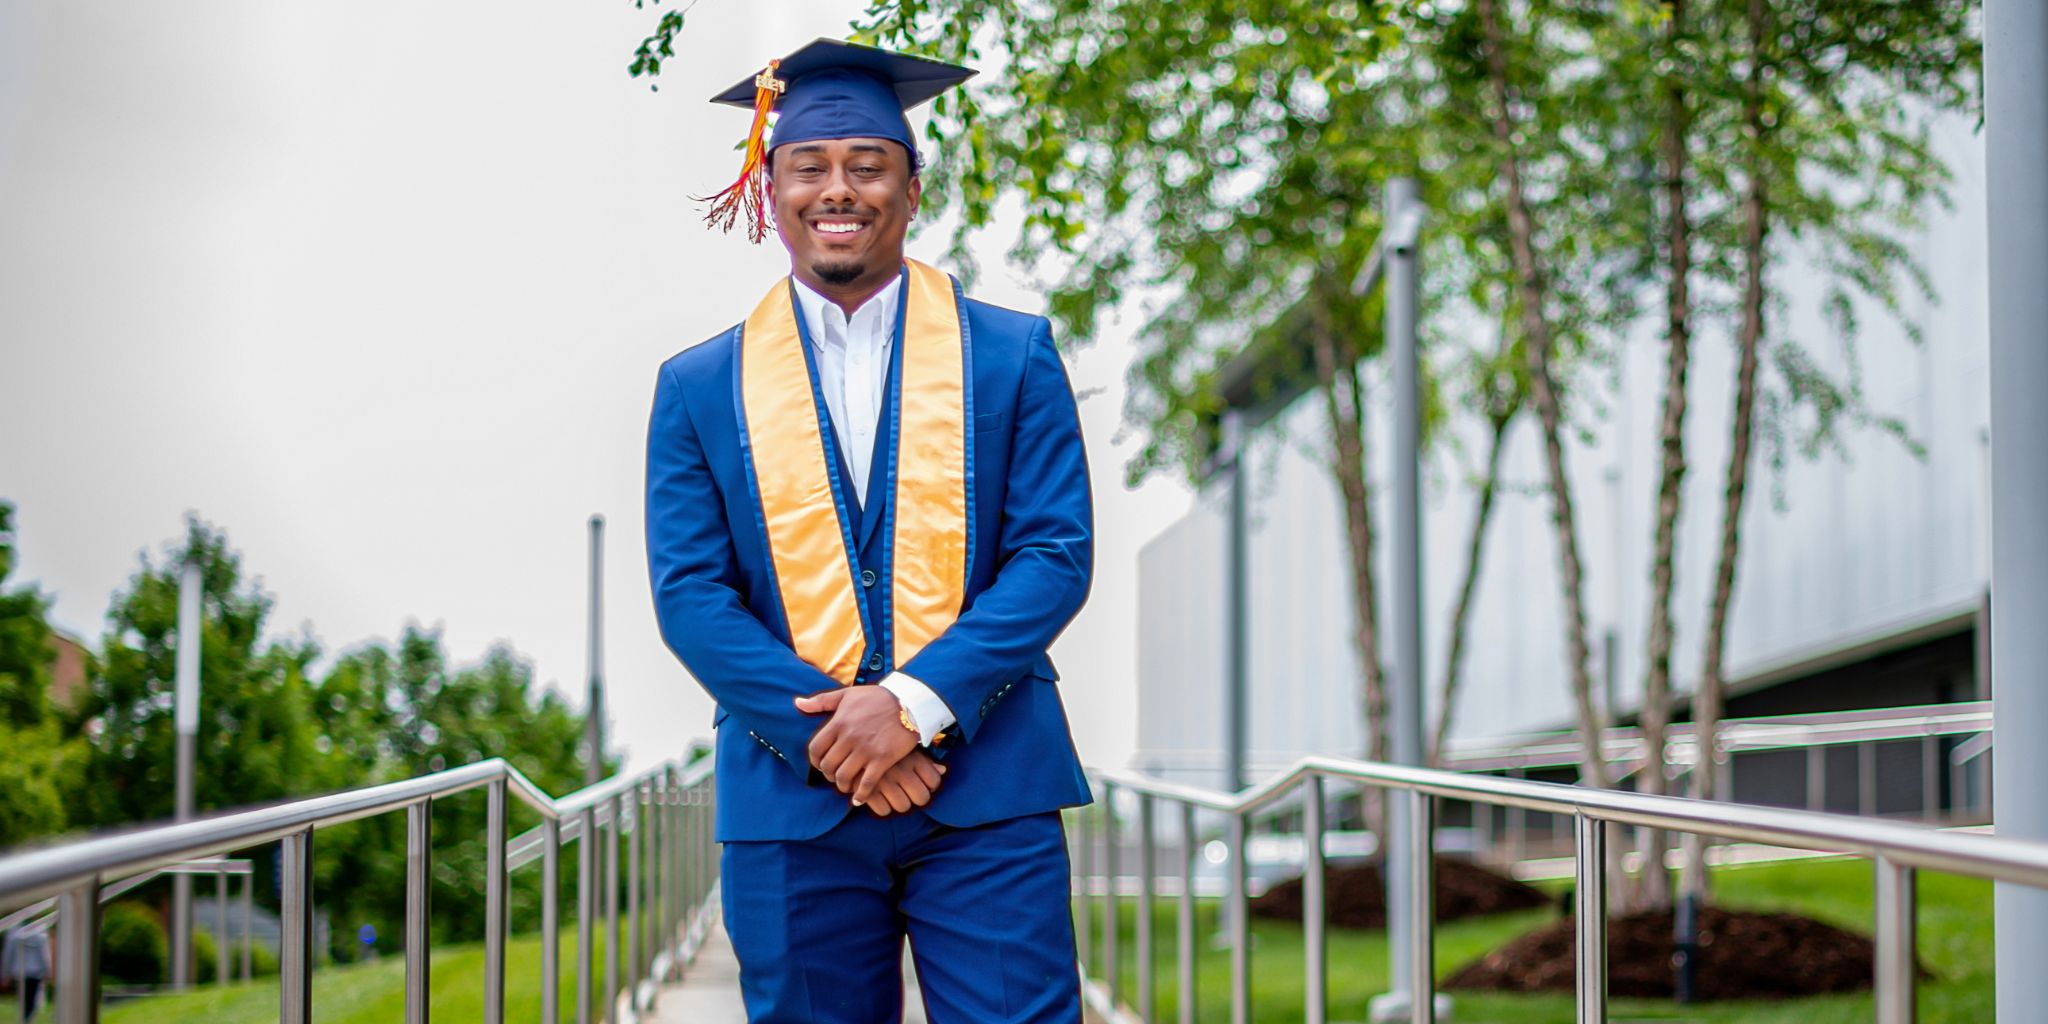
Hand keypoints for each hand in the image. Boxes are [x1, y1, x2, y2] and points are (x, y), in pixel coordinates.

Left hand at [795, 686, 921, 804]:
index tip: (821, 764)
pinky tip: (859, 799)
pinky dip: (860, 795)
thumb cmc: (878, 697)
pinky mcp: (882, 759)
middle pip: (828, 766)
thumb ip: (821, 701)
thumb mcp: (847, 694)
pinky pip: (866, 784)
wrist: (910, 702)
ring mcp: (866, 749)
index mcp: (839, 722)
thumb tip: (797, 703)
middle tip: (834, 776)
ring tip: (846, 785)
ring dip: (842, 785)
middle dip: (828, 775)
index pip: (815, 749)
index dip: (815, 761)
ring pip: (843, 777)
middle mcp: (849, 737)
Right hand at [863, 749, 946, 816]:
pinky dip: (882, 807)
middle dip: (916, 799)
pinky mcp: (868, 789)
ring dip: (899, 804)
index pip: (934, 781)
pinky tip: (879, 797)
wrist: (851, 736)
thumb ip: (925, 760)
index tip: (921, 784)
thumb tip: (943, 771)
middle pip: (922, 798)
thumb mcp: (905, 746)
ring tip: (892, 795)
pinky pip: (883, 810)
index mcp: (913, 757)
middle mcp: (902, 769)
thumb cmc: (883, 742)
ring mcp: (885, 780)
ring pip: (903, 807)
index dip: (930, 786)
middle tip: (908, 793)